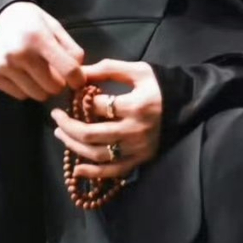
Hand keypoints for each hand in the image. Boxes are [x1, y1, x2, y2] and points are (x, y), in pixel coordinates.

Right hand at [0, 2, 83, 100]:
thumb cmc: (30, 22)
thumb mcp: (54, 26)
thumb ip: (71, 49)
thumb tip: (80, 75)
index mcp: (38, 37)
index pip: (68, 70)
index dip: (78, 79)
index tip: (77, 80)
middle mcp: (18, 53)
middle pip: (53, 87)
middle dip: (59, 83)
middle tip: (54, 73)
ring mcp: (2, 65)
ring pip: (37, 95)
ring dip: (42, 88)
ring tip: (37, 72)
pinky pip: (20, 96)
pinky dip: (25, 88)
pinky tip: (21, 73)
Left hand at [50, 59, 162, 181]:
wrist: (187, 104)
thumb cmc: (160, 85)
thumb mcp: (138, 70)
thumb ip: (109, 69)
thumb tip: (79, 72)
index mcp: (135, 106)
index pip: (98, 106)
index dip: (79, 100)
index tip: (71, 95)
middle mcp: (135, 130)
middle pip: (91, 134)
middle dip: (68, 126)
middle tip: (55, 116)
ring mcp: (137, 148)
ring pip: (98, 154)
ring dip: (74, 146)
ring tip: (60, 134)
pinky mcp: (140, 160)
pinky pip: (113, 172)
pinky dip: (93, 173)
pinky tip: (77, 169)